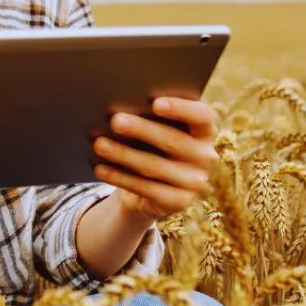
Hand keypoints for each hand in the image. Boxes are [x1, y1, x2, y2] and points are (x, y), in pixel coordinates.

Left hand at [90, 96, 217, 220]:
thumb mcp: (153, 129)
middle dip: (141, 129)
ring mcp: (195, 182)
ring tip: (99, 144)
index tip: (155, 103)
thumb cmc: (149, 144)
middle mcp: (205, 155)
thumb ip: (147, 116)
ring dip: (124, 154)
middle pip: (173, 140)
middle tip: (115, 121)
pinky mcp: (180, 202)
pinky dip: (120, 177)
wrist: (148, 187)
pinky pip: (147, 189)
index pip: (202, 115)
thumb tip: (120, 108)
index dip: (181, 108)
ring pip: (155, 166)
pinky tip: (100, 168)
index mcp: (204, 130)